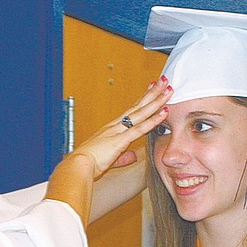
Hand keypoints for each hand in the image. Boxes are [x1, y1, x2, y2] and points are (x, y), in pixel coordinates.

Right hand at [45, 77, 171, 224]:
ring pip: (141, 113)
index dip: (142, 100)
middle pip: (138, 106)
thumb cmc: (88, 163)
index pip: (131, 111)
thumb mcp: (109, 160)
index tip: (152, 89)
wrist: (78, 166)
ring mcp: (118, 131)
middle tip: (164, 81)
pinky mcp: (120, 140)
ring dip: (156, 101)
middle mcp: (115, 126)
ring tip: (168, 89)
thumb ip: (123, 157)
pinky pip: (140, 128)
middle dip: (152, 93)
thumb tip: (133, 157)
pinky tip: (164, 112)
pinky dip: (153, 120)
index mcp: (111, 129)